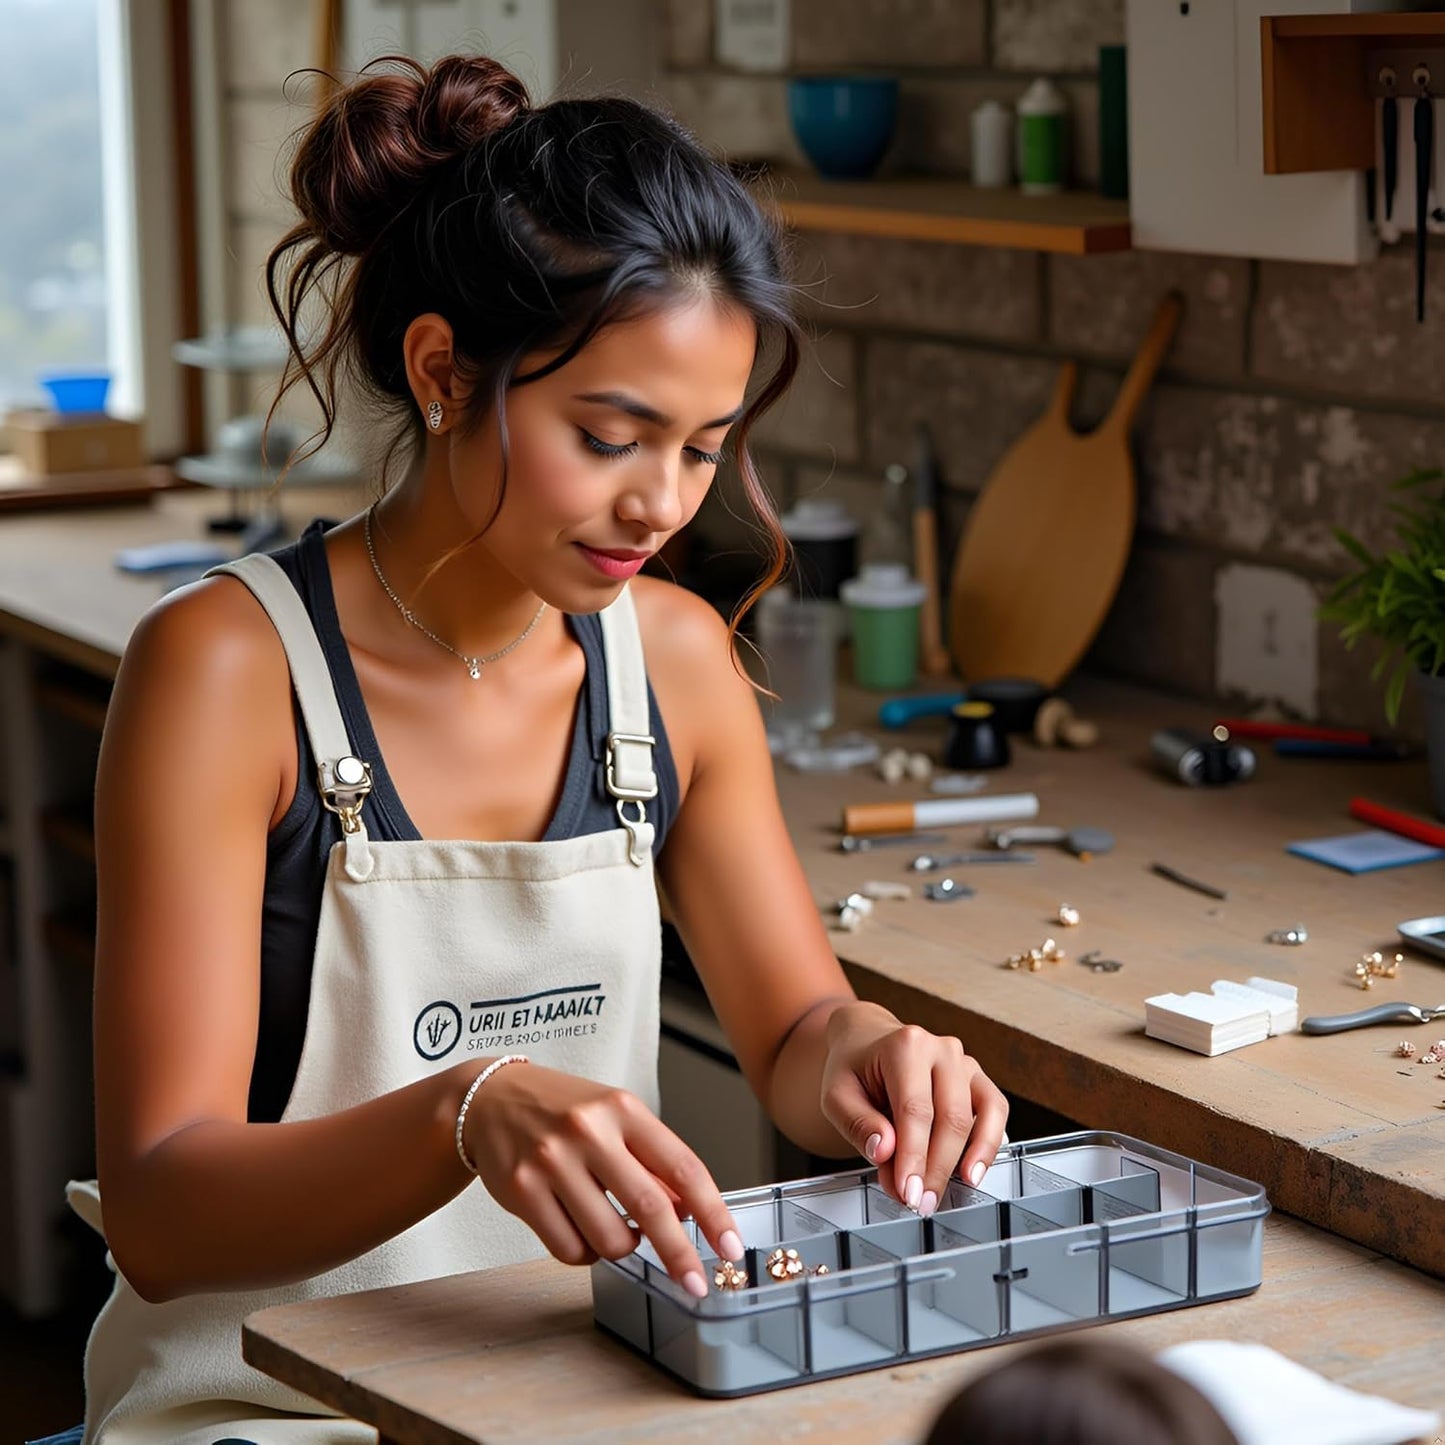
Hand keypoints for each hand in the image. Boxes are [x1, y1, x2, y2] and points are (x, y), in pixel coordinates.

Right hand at [462, 1061, 741, 1297]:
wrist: (489, 1099)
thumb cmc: (564, 1111)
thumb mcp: (615, 1119)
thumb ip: (652, 1162)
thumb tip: (689, 1214)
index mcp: (624, 1109)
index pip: (684, 1167)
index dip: (713, 1213)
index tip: (730, 1247)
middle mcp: (589, 1131)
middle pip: (650, 1208)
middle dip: (679, 1255)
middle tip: (695, 1283)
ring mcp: (552, 1160)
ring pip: (608, 1238)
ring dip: (621, 1247)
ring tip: (613, 1228)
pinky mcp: (521, 1189)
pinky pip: (568, 1249)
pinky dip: (584, 1252)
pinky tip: (580, 1228)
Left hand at [819, 1003, 1007, 1214]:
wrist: (867, 1041)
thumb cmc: (853, 1068)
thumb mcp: (836, 1095)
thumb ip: (858, 1124)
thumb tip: (885, 1151)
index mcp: (905, 1046)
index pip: (915, 1110)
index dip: (914, 1157)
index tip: (907, 1191)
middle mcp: (941, 1049)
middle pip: (951, 1117)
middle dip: (937, 1168)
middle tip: (919, 1201)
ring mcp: (963, 1062)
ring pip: (982, 1113)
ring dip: (969, 1159)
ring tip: (949, 1190)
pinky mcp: (977, 1078)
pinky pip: (996, 1109)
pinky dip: (990, 1141)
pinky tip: (973, 1169)